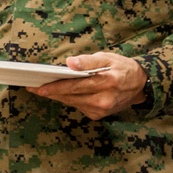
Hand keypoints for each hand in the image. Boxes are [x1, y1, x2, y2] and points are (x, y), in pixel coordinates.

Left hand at [26, 52, 147, 120]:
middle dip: (50, 92)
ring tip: (40, 88)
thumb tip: (70, 63)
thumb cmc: (121, 67)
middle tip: (31, 87)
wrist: (140, 85)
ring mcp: (101, 110)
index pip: (75, 86)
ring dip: (57, 96)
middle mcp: (104, 99)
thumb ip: (88, 61)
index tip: (38, 86)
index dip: (55, 87)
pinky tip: (59, 93)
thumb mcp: (107, 57)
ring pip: (72, 102)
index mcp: (107, 82)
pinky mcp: (99, 115)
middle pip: (70, 96)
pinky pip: (78, 106)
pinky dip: (68, 99)